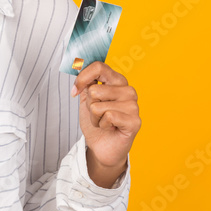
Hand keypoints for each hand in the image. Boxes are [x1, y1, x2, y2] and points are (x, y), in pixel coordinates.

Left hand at [70, 61, 139, 184]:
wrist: (102, 147)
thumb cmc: (96, 122)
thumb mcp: (87, 99)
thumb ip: (86, 82)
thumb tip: (78, 63)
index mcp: (118, 81)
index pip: (99, 66)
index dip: (82, 78)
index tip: (75, 91)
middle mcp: (128, 90)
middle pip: (94, 89)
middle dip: (89, 106)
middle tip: (98, 114)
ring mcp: (133, 105)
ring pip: (98, 105)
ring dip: (95, 118)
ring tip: (104, 122)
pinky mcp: (135, 121)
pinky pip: (107, 116)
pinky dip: (102, 125)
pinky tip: (110, 128)